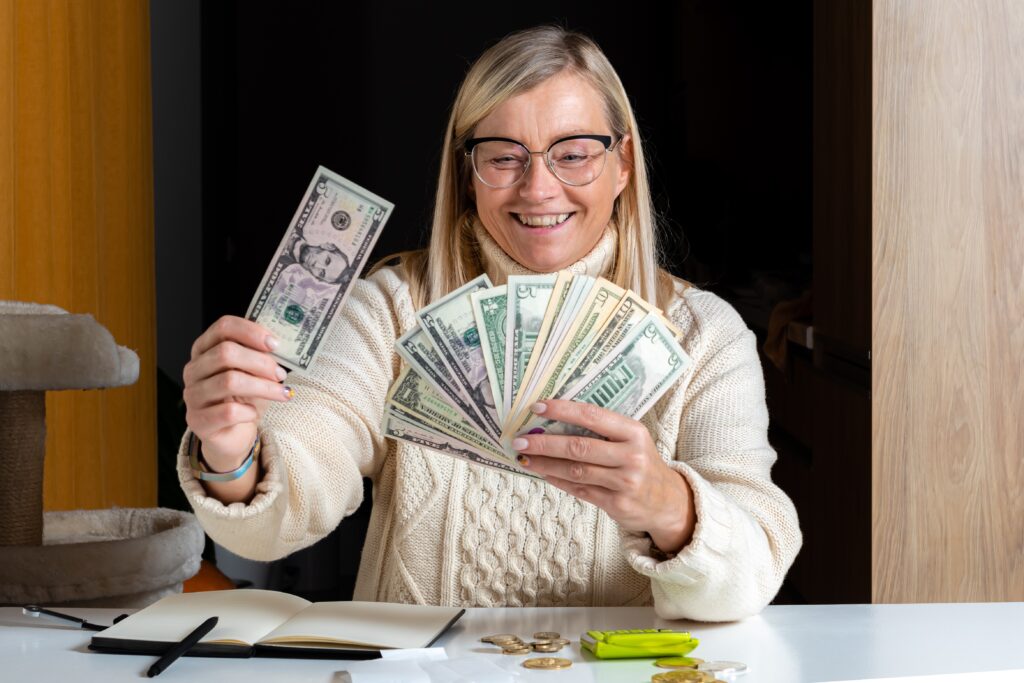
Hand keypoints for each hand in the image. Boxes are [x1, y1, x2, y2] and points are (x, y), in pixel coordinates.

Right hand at [182, 315, 292, 469]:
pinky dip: (249, 412)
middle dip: (261, 362)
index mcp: (205, 349)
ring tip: (281, 393)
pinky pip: (228, 412)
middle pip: (226, 353)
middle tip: (280, 374)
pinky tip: (254, 413)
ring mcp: (192, 395)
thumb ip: (260, 355)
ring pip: (229, 381)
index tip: (274, 344)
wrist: (233, 434)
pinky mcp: (198, 421)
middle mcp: (194, 370)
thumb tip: (280, 346)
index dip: (251, 332)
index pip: (223, 327)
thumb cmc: (244, 398)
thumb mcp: (253, 372)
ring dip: (263, 387)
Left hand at [511, 399, 695, 554]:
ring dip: (545, 464)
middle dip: (544, 442)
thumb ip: (602, 431)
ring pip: (575, 471)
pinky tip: (542, 473)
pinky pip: (580, 489)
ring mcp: (625, 482)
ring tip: (524, 458)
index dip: (562, 410)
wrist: (667, 501)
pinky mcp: (617, 504)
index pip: (592, 415)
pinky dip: (557, 480)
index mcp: (633, 432)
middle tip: (520, 439)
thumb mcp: (631, 440)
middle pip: (579, 447)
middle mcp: (631, 456)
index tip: (537, 407)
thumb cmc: (641, 462)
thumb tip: (554, 420)